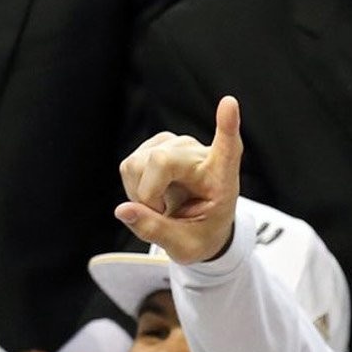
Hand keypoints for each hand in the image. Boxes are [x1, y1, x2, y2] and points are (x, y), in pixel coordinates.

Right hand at [116, 97, 242, 266]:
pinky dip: (133, 187)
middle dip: (148, 194)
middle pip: (161, 160)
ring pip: (137, 163)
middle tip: (160, 216)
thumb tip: (122, 210)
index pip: (228, 146)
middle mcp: (199, 153)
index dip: (226, 125)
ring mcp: (177, 145)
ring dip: (139, 193)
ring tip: (159, 208)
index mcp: (221, 176)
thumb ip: (156, 231)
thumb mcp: (185, 247)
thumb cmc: (201, 235)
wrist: (199, 227)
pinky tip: (152, 195)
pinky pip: (129, 165)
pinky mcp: (156, 145)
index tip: (229, 104)